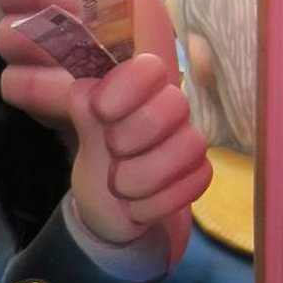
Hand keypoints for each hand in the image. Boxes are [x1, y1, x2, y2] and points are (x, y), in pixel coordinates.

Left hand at [0, 0, 178, 128]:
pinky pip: (15, 82)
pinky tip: (31, 79)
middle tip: (20, 4)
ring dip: (10, 38)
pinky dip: (14, 81)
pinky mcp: (78, 111)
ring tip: (32, 46)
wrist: (127, 120)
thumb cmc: (99, 46)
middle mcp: (127, 23)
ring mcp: (105, 70)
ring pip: (16, 34)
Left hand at [59, 53, 210, 258]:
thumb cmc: (98, 170)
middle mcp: (168, 109)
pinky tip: (138, 207)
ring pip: (189, 145)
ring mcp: (187, 140)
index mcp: (138, 92)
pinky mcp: (199, 172)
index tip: (101, 109)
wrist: (111, 217)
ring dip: (143, 177)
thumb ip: (84, 114)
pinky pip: (196, 180)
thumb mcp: (85, 144)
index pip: (150, 65)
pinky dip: (157, 202)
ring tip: (120, 187)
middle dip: (132, 137)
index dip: (129, 83)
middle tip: (112, 152)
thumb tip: (82, 90)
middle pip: (175, 103)